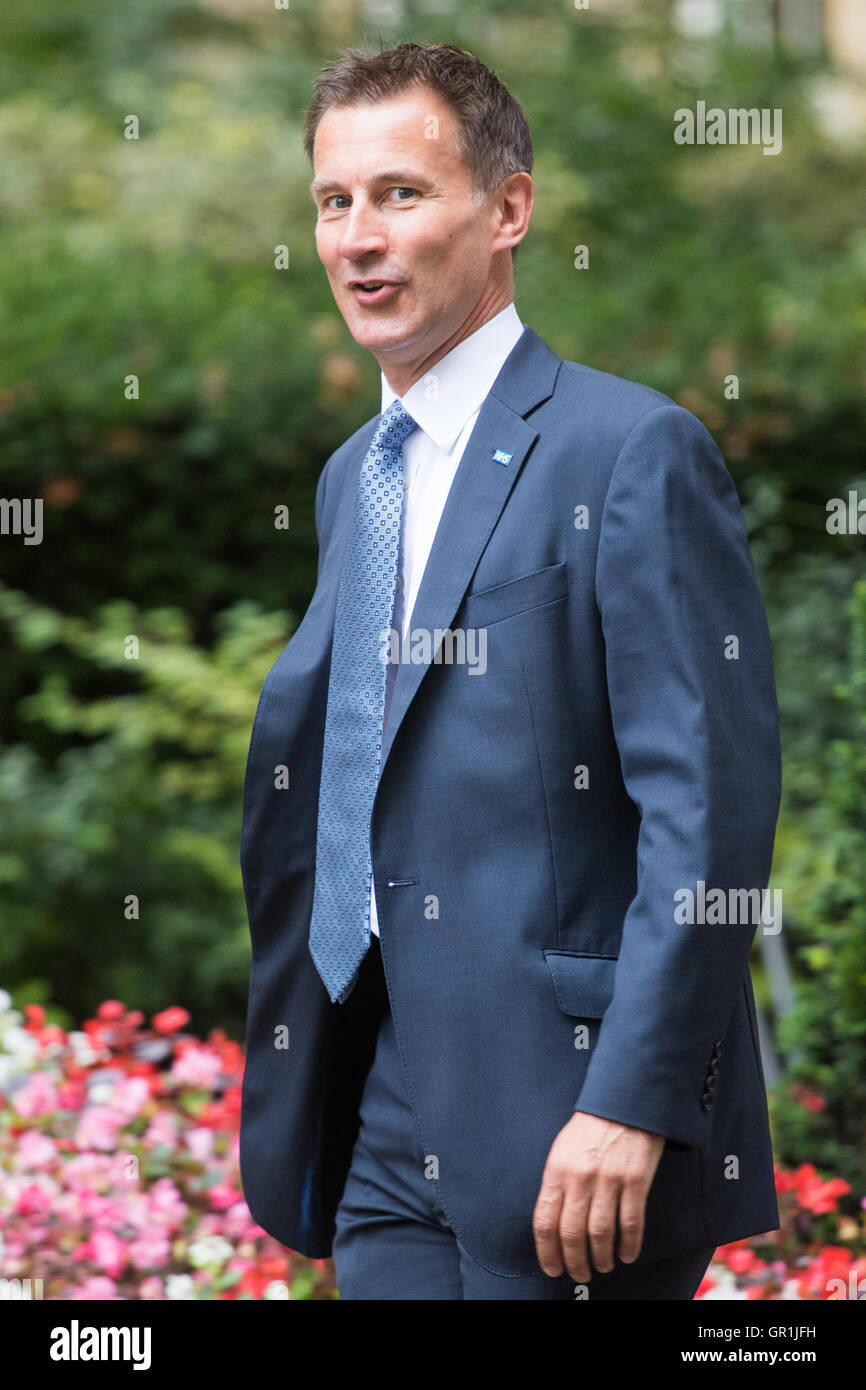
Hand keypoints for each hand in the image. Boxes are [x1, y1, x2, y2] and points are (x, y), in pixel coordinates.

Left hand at [532, 1111, 664, 1281]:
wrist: (623, 1101)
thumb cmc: (590, 1127)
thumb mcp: (562, 1149)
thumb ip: (557, 1183)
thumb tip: (553, 1224)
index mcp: (557, 1170)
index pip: (545, 1222)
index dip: (547, 1252)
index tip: (552, 1268)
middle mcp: (580, 1177)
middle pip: (571, 1233)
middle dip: (574, 1262)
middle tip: (580, 1274)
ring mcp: (608, 1179)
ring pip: (600, 1234)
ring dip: (601, 1258)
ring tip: (603, 1266)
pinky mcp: (635, 1180)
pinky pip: (631, 1223)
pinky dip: (629, 1245)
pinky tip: (627, 1255)